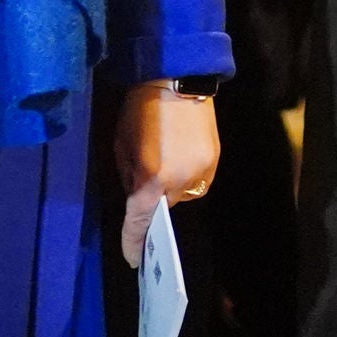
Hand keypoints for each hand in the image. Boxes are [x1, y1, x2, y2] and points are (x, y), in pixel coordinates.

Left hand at [118, 82, 220, 263]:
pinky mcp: (214, 159)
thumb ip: (129, 177)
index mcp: (152, 178)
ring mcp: (202, 171)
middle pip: (164, 206)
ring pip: (182, 194)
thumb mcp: (122, 145)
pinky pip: (197, 179)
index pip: (141, 221)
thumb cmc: (140, 110)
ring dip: (171, 185)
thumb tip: (137, 196)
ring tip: (164, 159)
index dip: (134, 241)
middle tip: (144, 176)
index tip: (133, 258)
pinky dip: (186, 174)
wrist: (177, 78)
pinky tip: (179, 154)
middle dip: (153, 199)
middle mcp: (180, 180)